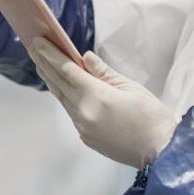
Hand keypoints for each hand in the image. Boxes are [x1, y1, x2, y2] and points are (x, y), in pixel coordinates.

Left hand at [28, 38, 178, 167]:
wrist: (160, 152)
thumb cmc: (152, 116)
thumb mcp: (132, 87)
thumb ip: (104, 73)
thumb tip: (84, 58)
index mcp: (97, 96)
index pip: (67, 70)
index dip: (51, 55)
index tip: (38, 42)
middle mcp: (84, 112)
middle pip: (59, 83)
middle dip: (44, 64)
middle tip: (32, 47)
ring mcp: (83, 127)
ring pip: (63, 99)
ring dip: (51, 80)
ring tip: (41, 64)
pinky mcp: (86, 137)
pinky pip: (72, 113)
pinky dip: (65, 97)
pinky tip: (62, 88)